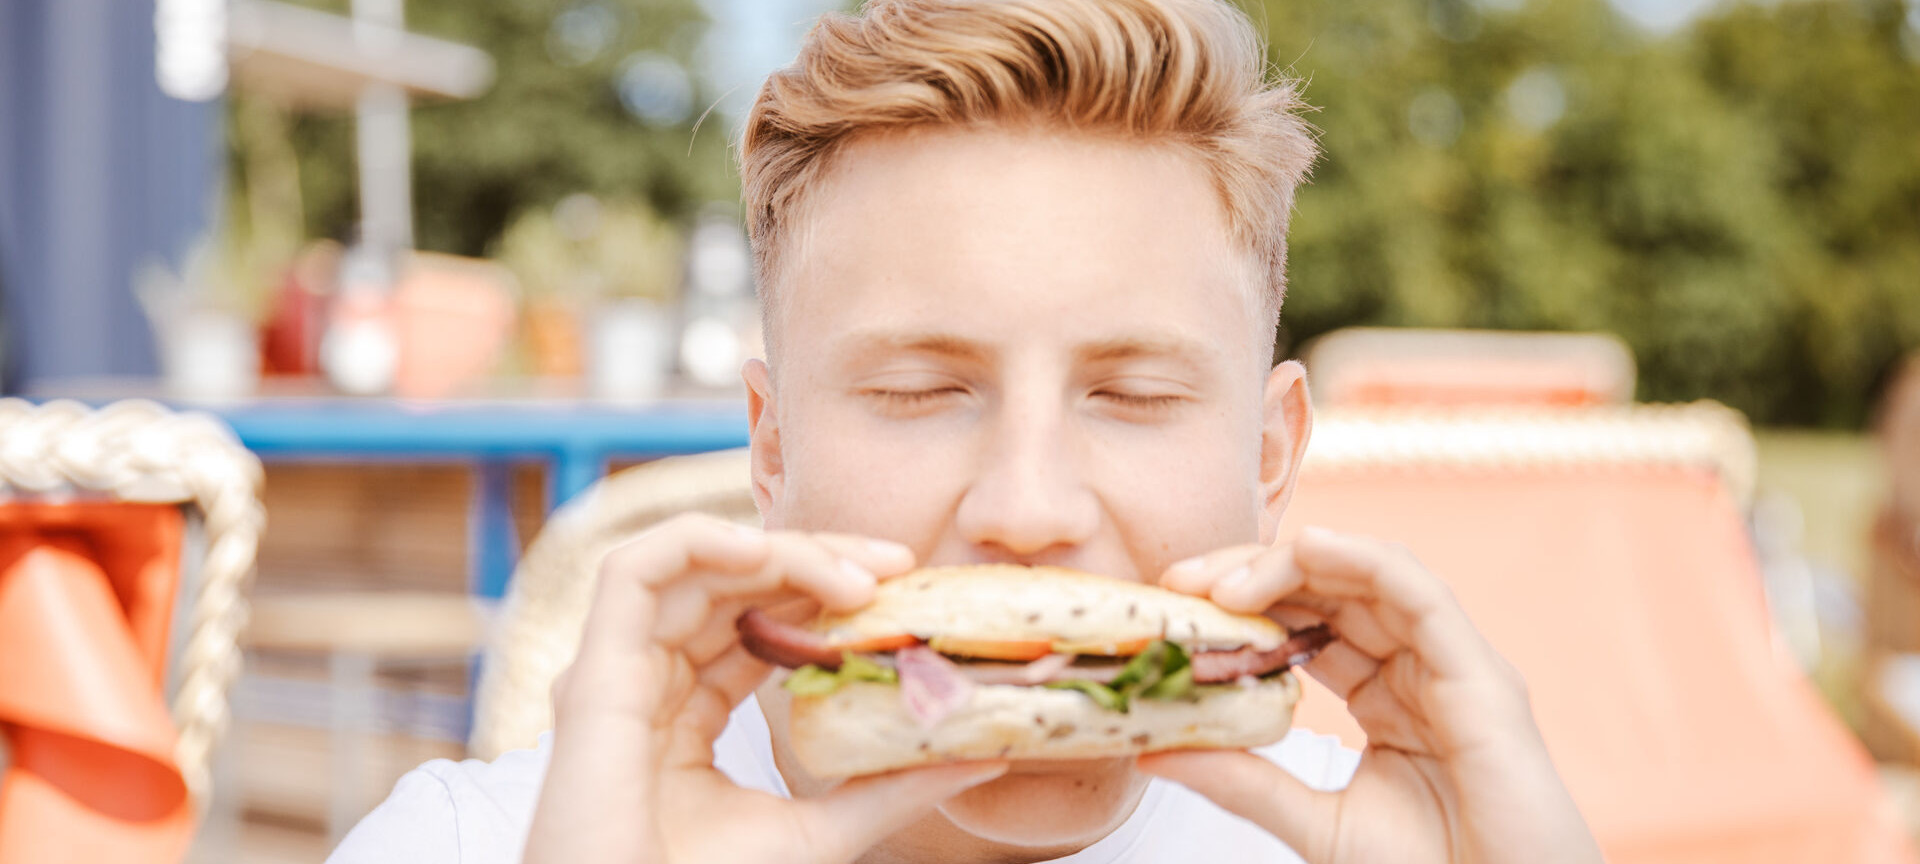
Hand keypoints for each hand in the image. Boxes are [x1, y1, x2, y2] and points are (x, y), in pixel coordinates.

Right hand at [522, 513, 1007, 863]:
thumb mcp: (824, 831)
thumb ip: (893, 786)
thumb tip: (990, 751)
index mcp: (687, 712)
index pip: (758, 622)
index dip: (824, 591)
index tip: (901, 584)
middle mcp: (650, 680)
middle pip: (732, 584)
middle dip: (817, 559)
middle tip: (897, 564)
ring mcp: (618, 671)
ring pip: (695, 564)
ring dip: (780, 551)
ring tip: (856, 577)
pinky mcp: (593, 671)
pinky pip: (634, 571)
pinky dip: (700, 542)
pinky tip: (766, 553)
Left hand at [1141, 526, 1602, 863]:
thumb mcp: (1316, 824)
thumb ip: (1245, 782)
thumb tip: (1157, 748)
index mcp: (1386, 694)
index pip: (1308, 621)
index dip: (1244, 604)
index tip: (1175, 606)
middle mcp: (1420, 666)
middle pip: (1332, 588)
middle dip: (1253, 573)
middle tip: (1180, 581)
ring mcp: (1453, 664)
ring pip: (1370, 576)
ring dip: (1292, 562)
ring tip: (1222, 580)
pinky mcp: (1481, 674)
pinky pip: (1419, 592)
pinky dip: (1364, 560)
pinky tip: (1310, 550)